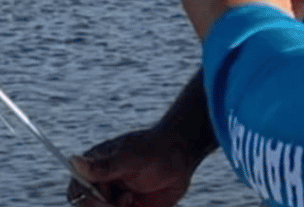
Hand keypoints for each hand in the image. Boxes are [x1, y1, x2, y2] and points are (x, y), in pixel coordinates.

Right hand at [66, 128, 197, 206]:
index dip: (86, 200)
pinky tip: (137, 204)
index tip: (106, 197)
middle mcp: (101, 186)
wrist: (182, 158)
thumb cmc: (156, 150)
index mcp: (95, 168)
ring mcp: (114, 199)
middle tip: (125, 199)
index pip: (75, 193)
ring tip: (131, 199)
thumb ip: (104, 166)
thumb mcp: (131, 158)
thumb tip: (73, 161)